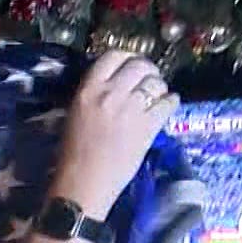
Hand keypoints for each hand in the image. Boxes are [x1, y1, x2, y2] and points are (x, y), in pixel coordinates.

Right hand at [49, 52, 177, 217]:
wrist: (82, 186)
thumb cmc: (71, 156)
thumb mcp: (75, 116)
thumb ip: (94, 95)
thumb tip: (116, 84)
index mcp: (87, 90)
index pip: (113, 56)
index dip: (126, 58)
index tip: (129, 65)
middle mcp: (111, 94)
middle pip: (139, 65)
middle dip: (147, 70)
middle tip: (147, 80)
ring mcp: (132, 109)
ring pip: (156, 82)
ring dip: (159, 87)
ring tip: (156, 96)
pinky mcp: (149, 126)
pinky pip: (168, 103)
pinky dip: (170, 102)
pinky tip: (166, 107)